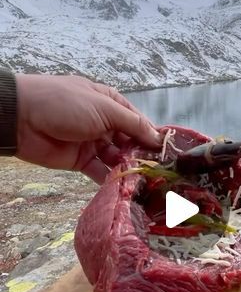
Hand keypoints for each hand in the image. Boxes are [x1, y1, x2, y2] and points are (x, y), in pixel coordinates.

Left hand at [16, 74, 161, 182]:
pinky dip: (110, 180)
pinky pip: (99, 172)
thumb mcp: (103, 108)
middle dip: (142, 156)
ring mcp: (92, 142)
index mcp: (111, 103)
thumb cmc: (64, 103)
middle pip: (130, 142)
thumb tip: (157, 137)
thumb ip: (131, 124)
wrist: (22, 118)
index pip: (138, 122)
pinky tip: (123, 188)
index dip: (152, 137)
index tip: (168, 154)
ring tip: (144, 183)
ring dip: (128, 169)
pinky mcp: (80, 161)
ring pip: (116, 159)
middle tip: (159, 173)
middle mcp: (104, 123)